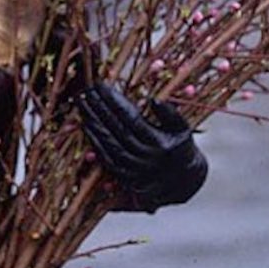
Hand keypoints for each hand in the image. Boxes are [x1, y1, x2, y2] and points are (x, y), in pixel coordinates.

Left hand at [77, 84, 206, 211]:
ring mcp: (136, 171)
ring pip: (110, 144)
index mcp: (160, 144)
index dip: (114, 101)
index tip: (101, 85)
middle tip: (86, 91)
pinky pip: (107, 160)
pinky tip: (86, 127)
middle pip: (117, 129)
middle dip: (99, 109)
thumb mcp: (183, 129)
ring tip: (83, 105)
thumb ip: (170, 114)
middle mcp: (147, 159)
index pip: (131, 118)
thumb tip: (154, 100)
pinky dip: (95, 143)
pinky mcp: (127, 180)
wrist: (185, 182)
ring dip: (94, 124)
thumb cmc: (182, 148)